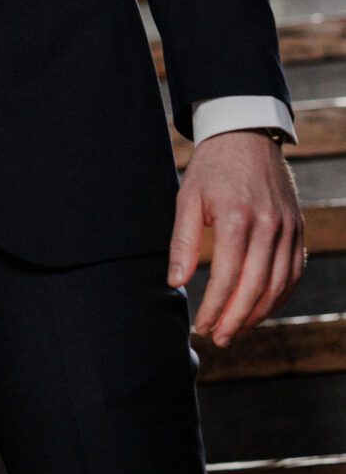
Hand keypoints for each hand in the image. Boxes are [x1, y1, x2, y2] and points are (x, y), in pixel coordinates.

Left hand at [168, 130, 303, 345]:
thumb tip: (176, 283)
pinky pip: (293, 272)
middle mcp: (269, 225)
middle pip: (256, 287)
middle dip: (236, 319)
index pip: (227, 277)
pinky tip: (260, 308)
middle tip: (218, 338)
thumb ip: (183, 242)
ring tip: (235, 330)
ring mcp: (288, 228)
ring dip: (258, 314)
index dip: (214, 307)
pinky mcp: (298, 229)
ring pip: (278, 285)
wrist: (247, 135)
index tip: (200, 326)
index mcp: (237, 217)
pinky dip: (279, 296)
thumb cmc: (212, 168)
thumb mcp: (188, 197)